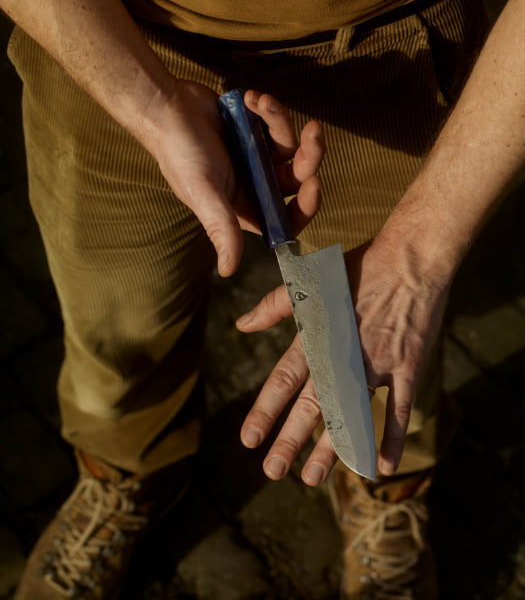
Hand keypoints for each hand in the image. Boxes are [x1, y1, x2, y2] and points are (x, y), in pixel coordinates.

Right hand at [149, 84, 323, 276]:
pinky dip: (270, 110)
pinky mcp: (255, 132)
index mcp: (245, 207)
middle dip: (310, 156)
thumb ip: (222, 229)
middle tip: (312, 133)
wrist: (165, 107)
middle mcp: (255, 186)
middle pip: (299, 180)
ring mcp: (257, 158)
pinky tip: (252, 99)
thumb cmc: (179, 153)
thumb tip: (228, 271)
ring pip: (293, 149)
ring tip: (263, 103)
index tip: (314, 182)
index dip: (307, 205)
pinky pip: (277, 124)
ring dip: (284, 124)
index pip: (288, 218)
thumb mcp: (203, 193)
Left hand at [237, 232, 451, 482]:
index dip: (265, 411)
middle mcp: (341, 353)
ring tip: (312, 478)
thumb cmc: (356, 268)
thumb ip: (274, 306)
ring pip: (351, 413)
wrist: (408, 260)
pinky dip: (390, 437)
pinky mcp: (406, 367)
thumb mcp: (308, 280)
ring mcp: (375, 363)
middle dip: (290, 440)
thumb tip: (241, 324)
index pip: (283, 379)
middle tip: (273, 471)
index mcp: (315, 334)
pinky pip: (397, 408)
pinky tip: (380, 465)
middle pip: (312, 405)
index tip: (249, 439)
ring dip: (332, 448)